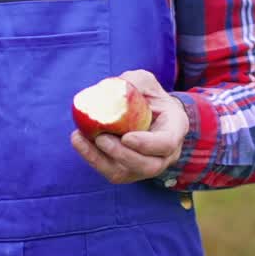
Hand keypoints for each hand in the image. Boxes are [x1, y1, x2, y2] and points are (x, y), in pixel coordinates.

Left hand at [70, 69, 188, 184]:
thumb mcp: (145, 82)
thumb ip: (134, 82)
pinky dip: (92, 158)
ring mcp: (147, 166)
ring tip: (81, 139)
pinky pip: (111, 171)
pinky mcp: (128, 171)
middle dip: (122, 156)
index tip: (126, 137)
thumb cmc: (148, 95)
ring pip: (126, 173)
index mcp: (175, 130)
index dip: (147, 144)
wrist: (148, 112)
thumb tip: (112, 88)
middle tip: (101, 138)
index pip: (166, 144)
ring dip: (100, 159)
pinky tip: (79, 141)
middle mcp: (165, 155)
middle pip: (148, 166)